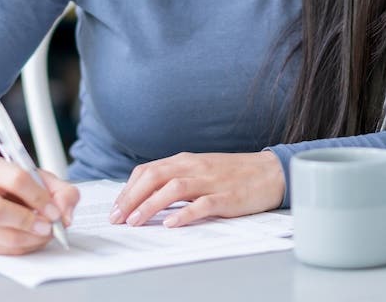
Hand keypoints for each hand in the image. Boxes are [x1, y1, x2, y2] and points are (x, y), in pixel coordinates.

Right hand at [0, 157, 79, 254]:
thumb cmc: (13, 185)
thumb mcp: (40, 179)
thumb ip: (61, 192)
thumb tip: (64, 216)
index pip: (15, 180)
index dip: (39, 198)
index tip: (54, 211)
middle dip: (29, 223)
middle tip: (48, 228)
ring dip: (29, 239)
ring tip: (44, 234)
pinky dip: (21, 248)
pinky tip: (30, 239)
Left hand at [109, 151, 285, 227]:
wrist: (270, 172)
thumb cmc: (233, 174)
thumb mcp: (200, 170)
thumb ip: (176, 178)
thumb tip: (146, 195)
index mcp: (185, 160)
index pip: (148, 170)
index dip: (128, 190)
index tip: (116, 208)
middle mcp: (194, 167)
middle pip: (154, 177)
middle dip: (131, 198)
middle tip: (117, 218)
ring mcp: (210, 181)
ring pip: (173, 189)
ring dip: (150, 205)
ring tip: (135, 222)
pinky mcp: (226, 197)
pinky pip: (202, 204)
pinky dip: (184, 214)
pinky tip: (170, 224)